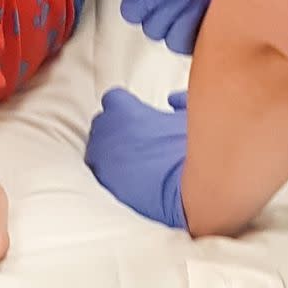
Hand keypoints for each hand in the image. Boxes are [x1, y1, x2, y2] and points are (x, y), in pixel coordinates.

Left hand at [85, 88, 187, 229]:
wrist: (189, 189)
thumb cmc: (190, 148)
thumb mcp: (190, 115)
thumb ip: (180, 101)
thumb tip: (175, 100)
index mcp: (124, 111)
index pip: (113, 99)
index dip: (125, 106)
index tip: (136, 113)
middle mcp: (107, 134)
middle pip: (102, 125)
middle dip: (116, 129)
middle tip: (137, 136)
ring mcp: (103, 163)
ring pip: (97, 152)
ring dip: (111, 153)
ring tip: (133, 160)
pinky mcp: (106, 188)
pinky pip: (103, 177)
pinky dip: (115, 177)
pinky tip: (133, 180)